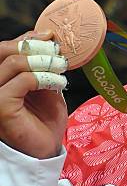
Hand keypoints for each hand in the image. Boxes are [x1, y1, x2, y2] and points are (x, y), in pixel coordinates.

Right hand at [0, 30, 67, 158]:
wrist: (46, 149)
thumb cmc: (45, 119)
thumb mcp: (45, 84)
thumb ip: (41, 64)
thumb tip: (48, 38)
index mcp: (2, 77)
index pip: (6, 48)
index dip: (27, 38)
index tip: (50, 36)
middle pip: (3, 50)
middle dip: (33, 45)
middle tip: (56, 50)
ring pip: (13, 62)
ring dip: (42, 61)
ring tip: (61, 67)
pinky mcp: (1, 106)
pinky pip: (22, 81)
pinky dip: (44, 77)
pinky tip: (58, 82)